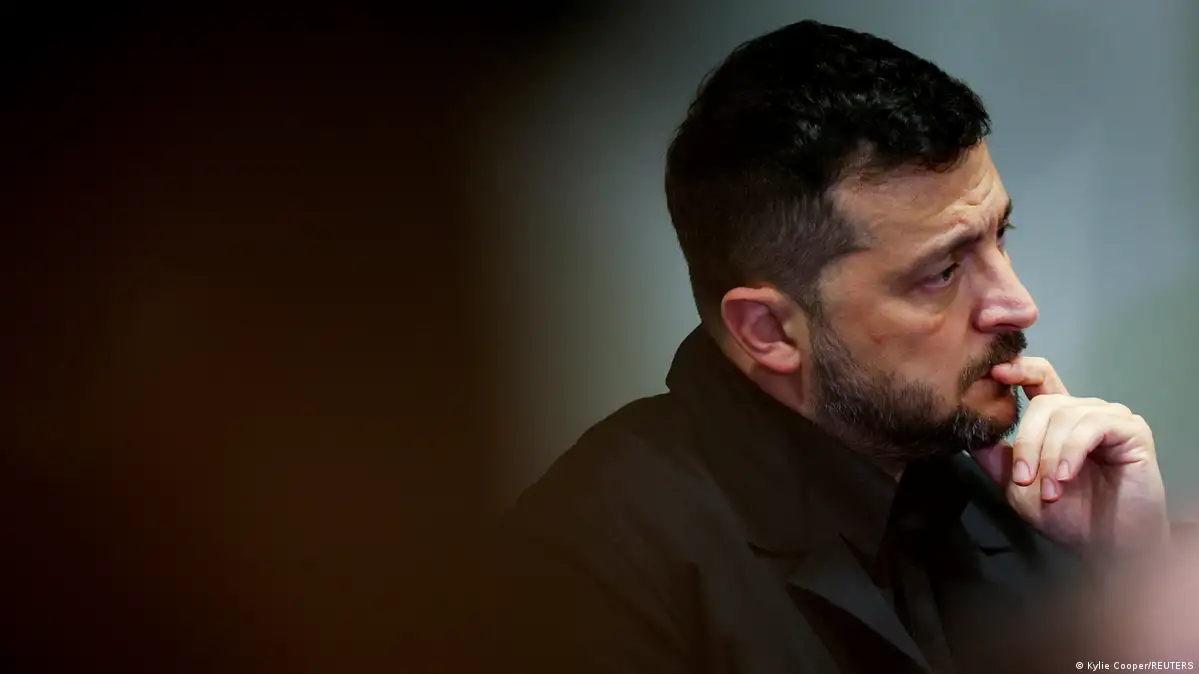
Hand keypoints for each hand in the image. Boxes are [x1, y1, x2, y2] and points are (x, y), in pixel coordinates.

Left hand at [970, 356, 1168, 549]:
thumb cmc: (1068, 517)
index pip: (1038, 377)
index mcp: (1058, 419)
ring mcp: (1110, 418)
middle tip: (1024, 480)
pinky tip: (1066, 476)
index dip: (1018, 368)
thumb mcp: (1017, 487)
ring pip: (1064, 415)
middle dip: (1027, 441)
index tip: (994, 372)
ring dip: (1049, 455)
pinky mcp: (1132, 430)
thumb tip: (968, 430)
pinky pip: (1092, 426)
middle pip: (1044, 402)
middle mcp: (1084, 412)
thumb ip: (995, 458)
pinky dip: (1071, 451)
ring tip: (1049, 490)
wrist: (1109, 548)